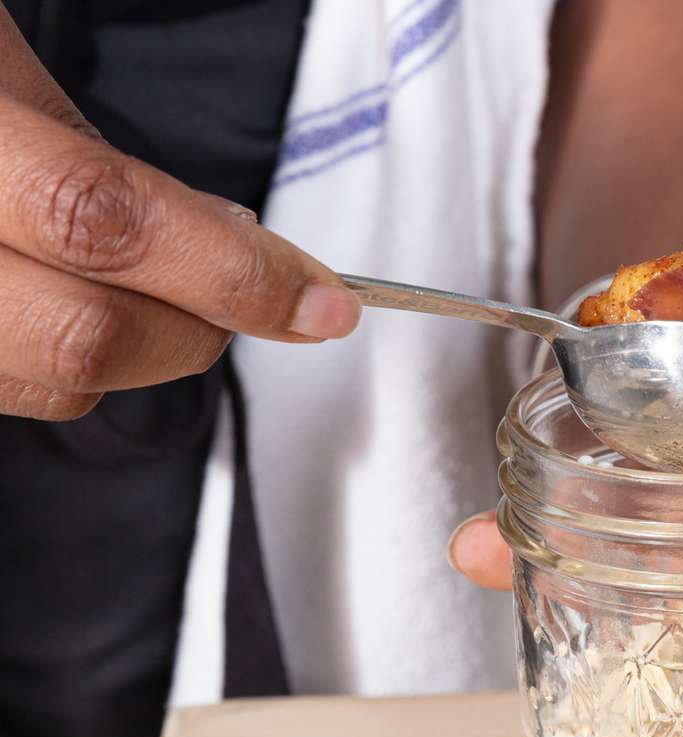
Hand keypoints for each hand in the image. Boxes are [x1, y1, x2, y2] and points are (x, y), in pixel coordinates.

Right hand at [0, 11, 360, 419]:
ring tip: (158, 287)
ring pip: (49, 384)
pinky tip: (73, 305)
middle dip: (197, 328)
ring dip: (141, 350)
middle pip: (81, 337)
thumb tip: (237, 250)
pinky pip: (8, 392)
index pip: (102, 223)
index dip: (231, 274)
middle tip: (251, 294)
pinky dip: (70, 366)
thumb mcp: (4, 71)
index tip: (323, 303)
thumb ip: (110, 168)